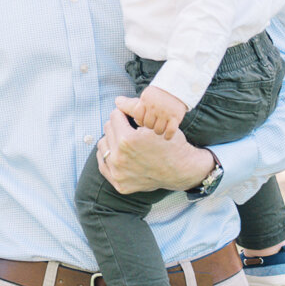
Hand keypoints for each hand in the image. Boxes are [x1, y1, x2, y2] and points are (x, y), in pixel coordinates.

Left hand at [98, 103, 217, 196]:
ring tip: (124, 140)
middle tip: (129, 128)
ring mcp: (118, 173)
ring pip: (103, 146)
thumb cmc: (170, 144)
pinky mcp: (119, 184)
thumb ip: (133, 110)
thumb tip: (117, 101)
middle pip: (107, 129)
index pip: (114, 116)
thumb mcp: (154, 124)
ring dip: (111, 140)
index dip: (124, 113)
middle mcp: (119, 158)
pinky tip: (117, 152)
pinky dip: (108, 156)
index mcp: (127, 140)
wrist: (182, 170)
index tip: (130, 117)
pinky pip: (103, 165)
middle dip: (118, 125)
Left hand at [132, 83, 187, 135]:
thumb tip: (128, 113)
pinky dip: (168, 136)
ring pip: (158, 130)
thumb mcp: (147, 95)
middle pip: (148, 125)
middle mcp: (154, 106)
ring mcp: (165, 112)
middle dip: (150, 125)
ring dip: (159, 131)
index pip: (138, 116)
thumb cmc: (160, 94)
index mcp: (146, 100)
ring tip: (161, 127)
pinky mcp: (176, 117)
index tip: (145, 120)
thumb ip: (139, 105)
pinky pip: (170, 131)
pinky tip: (167, 136)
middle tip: (155, 123)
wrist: (178, 87)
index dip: (140, 120)